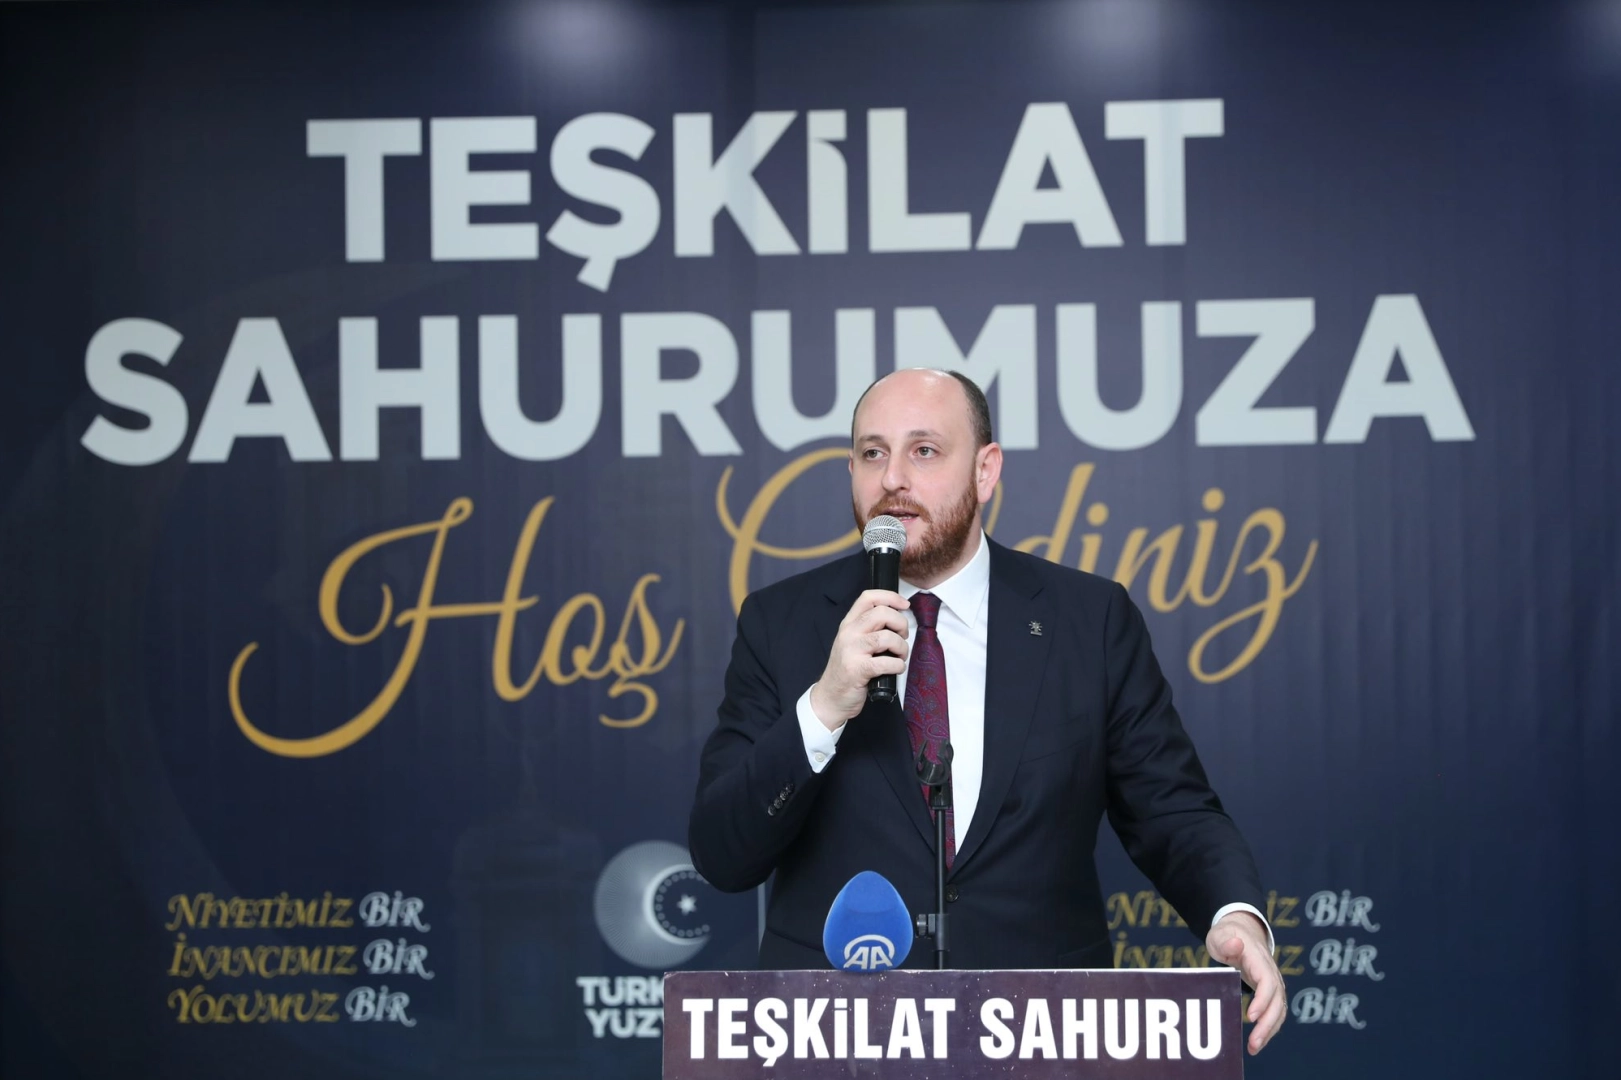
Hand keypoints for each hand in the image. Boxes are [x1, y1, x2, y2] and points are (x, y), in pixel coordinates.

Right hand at [808, 590, 910, 729]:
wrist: (830, 697)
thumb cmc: (847, 670)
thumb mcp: (852, 642)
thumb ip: (869, 628)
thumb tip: (898, 619)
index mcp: (848, 624)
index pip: (868, 597)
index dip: (890, 597)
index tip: (904, 605)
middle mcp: (848, 633)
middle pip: (882, 613)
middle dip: (901, 624)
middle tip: (902, 637)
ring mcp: (852, 651)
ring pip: (886, 637)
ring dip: (901, 647)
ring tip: (900, 656)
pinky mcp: (858, 670)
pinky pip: (887, 662)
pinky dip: (898, 665)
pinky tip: (896, 669)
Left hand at [1206, 911, 1284, 1054]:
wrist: (1241, 930)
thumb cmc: (1228, 934)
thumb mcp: (1221, 934)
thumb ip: (1227, 941)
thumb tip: (1236, 944)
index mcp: (1259, 959)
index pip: (1267, 981)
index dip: (1262, 1000)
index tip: (1251, 1016)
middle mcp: (1271, 973)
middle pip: (1277, 1001)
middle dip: (1267, 1024)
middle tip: (1253, 1043)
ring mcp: (1273, 983)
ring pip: (1279, 1010)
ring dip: (1269, 1031)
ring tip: (1254, 1048)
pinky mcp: (1270, 993)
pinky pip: (1275, 1013)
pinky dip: (1269, 1028)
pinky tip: (1258, 1042)